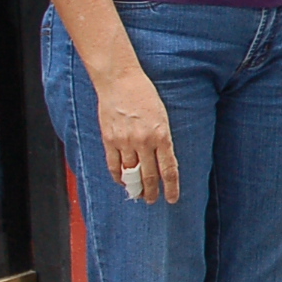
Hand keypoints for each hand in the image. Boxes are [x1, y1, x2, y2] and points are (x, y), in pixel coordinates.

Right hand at [96, 68, 179, 203]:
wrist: (120, 81)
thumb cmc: (145, 95)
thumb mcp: (162, 117)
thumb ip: (163, 140)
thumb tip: (163, 161)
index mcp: (162, 136)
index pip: (169, 170)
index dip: (171, 188)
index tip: (172, 199)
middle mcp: (144, 142)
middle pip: (149, 176)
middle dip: (152, 192)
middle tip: (152, 200)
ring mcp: (125, 141)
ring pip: (130, 174)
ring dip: (134, 188)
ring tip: (137, 195)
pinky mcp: (109, 139)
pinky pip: (113, 165)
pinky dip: (117, 176)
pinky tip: (121, 181)